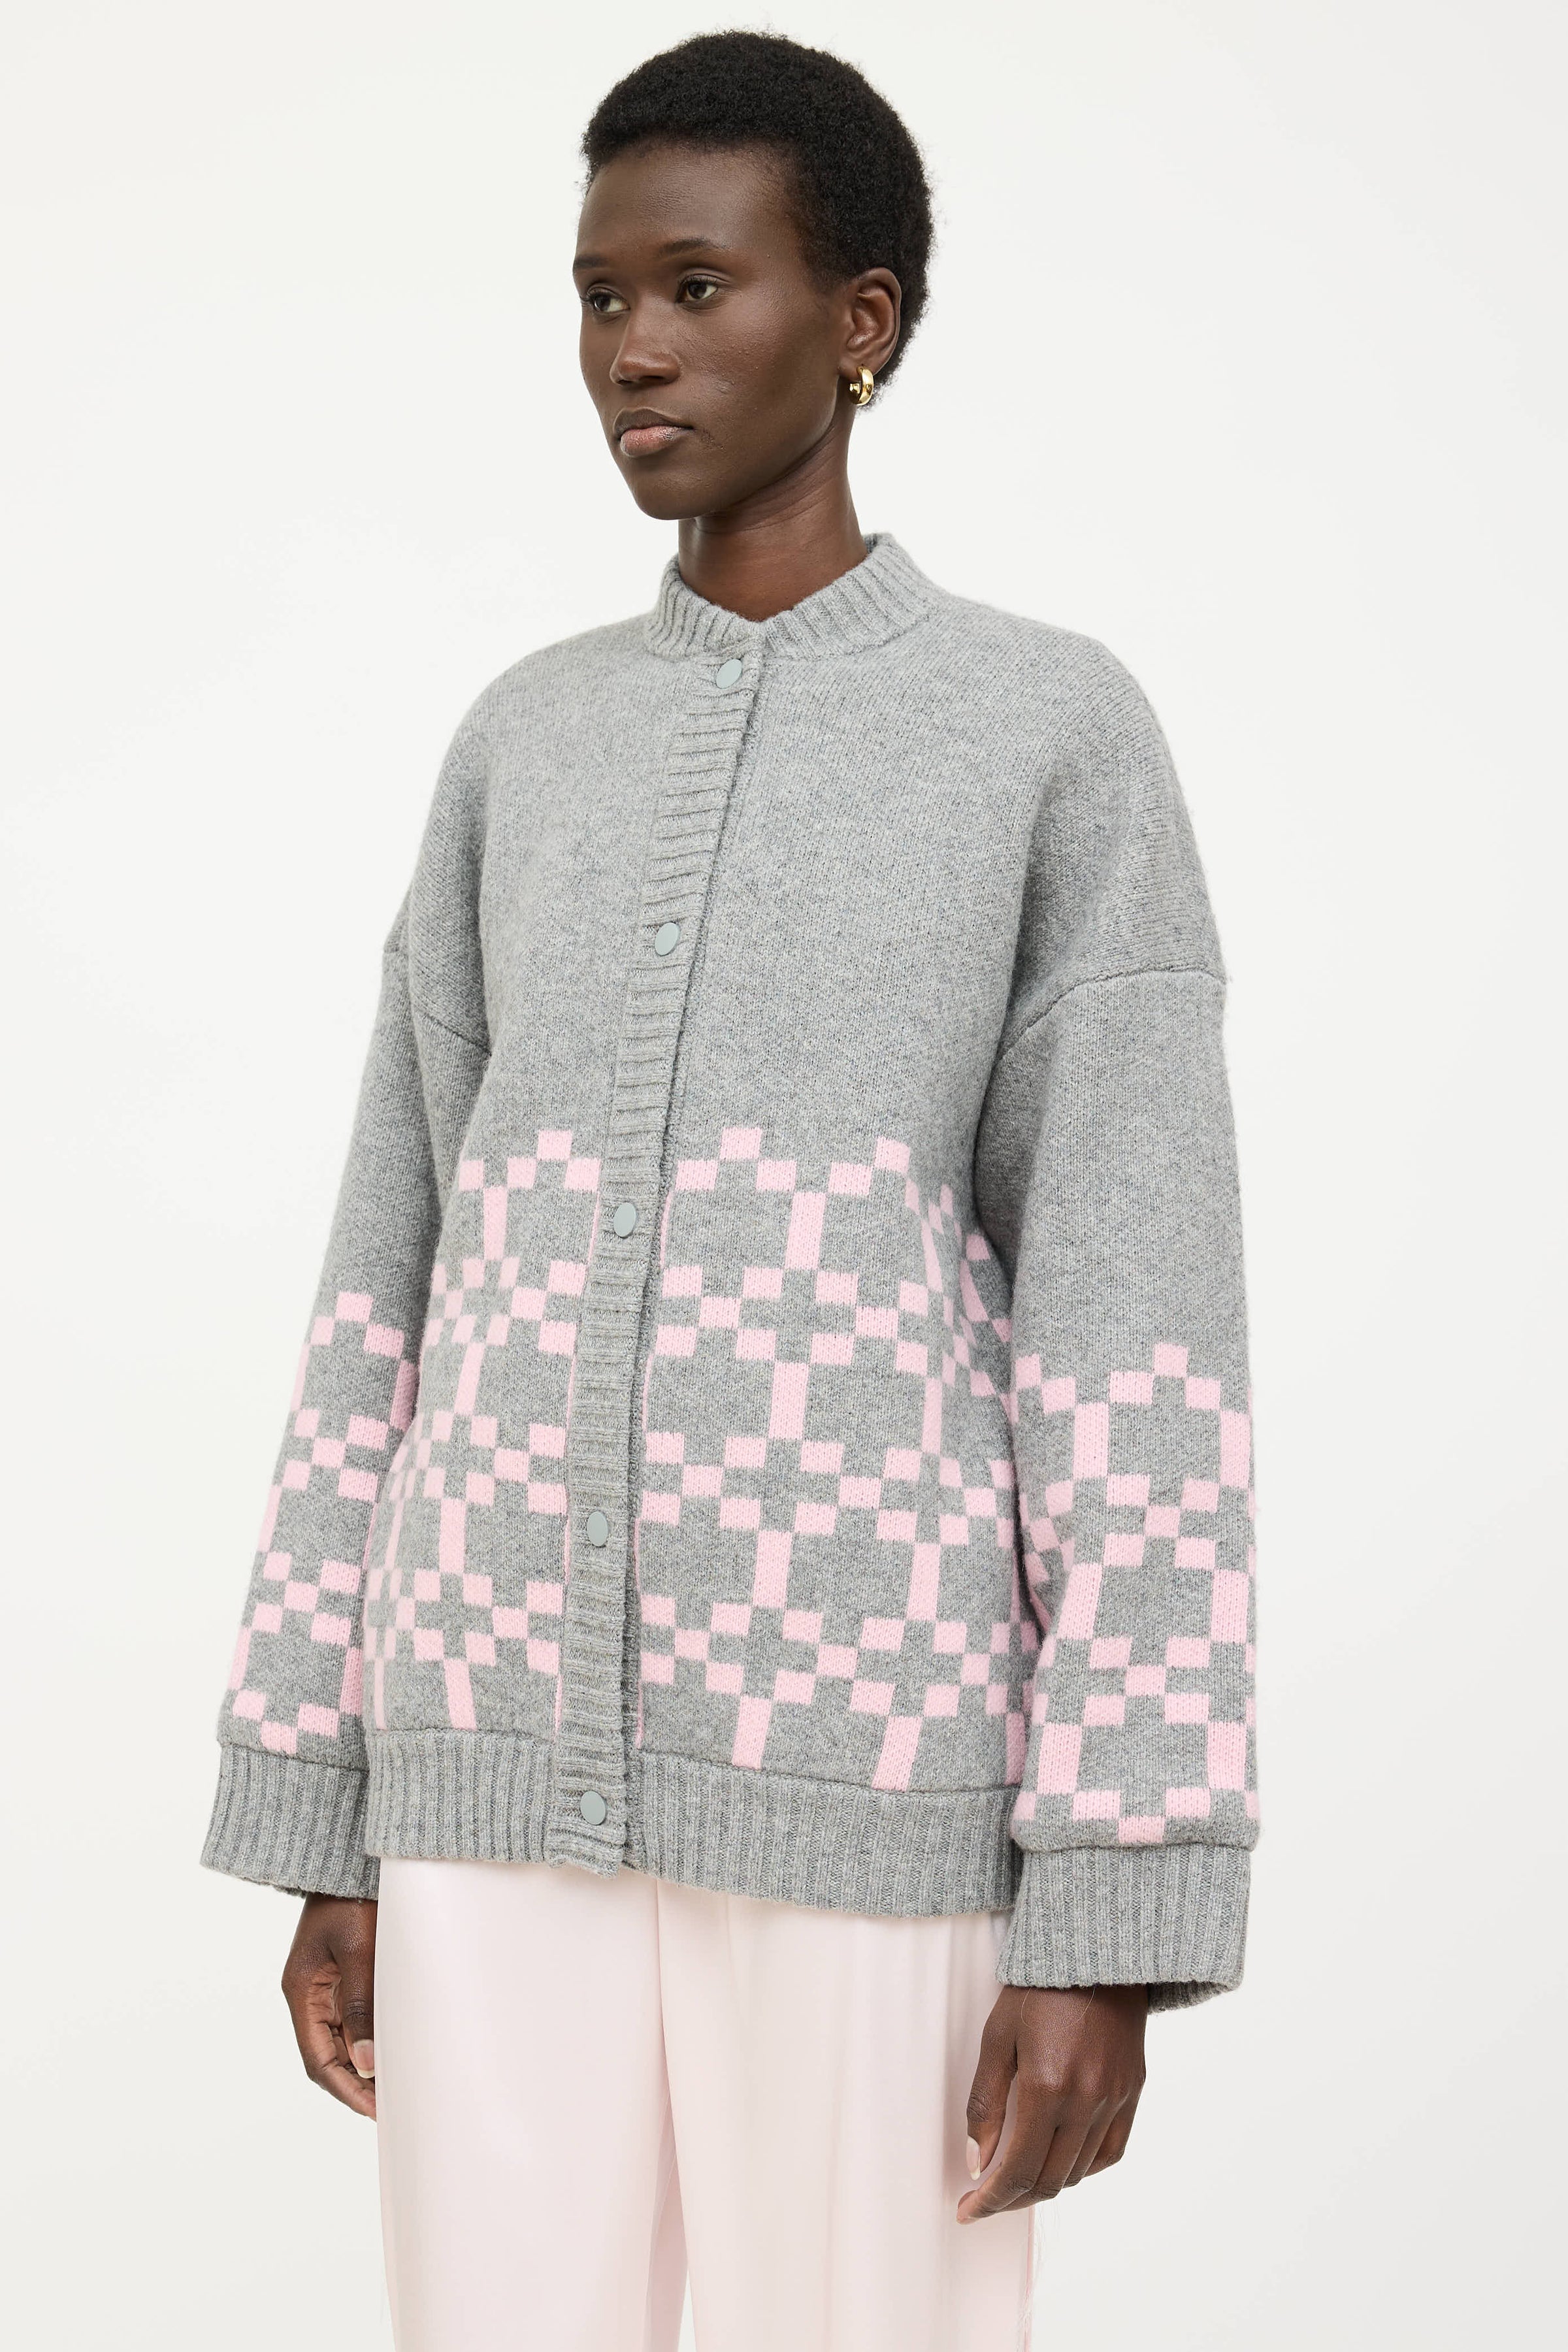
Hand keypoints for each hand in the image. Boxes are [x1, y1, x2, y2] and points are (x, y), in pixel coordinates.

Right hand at [280, 1893, 378, 2119]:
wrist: (350, 1862)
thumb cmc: (351, 1900)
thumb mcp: (357, 1950)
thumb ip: (360, 2004)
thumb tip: (365, 2061)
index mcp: (301, 1991)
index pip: (318, 2058)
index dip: (344, 2088)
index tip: (373, 2109)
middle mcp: (310, 1995)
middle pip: (328, 2055)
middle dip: (356, 2084)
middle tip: (390, 2106)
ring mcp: (326, 1987)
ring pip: (341, 2041)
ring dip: (363, 2065)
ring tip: (395, 2087)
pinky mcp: (345, 1977)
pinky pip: (354, 2020)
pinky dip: (369, 2040)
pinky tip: (393, 2051)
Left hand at [959, 1983, 1146, 2220]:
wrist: (1094, 1950)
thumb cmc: (1037, 1988)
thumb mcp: (996, 2038)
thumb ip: (985, 2103)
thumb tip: (977, 2161)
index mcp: (1048, 2087)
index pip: (1018, 2169)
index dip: (991, 2199)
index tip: (968, 2211)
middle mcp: (1087, 2100)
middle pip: (1050, 2180)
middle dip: (1012, 2200)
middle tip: (984, 2201)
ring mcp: (1115, 2098)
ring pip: (1080, 2172)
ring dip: (1045, 2186)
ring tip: (1016, 2182)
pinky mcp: (1133, 2090)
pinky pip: (1110, 2152)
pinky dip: (1083, 2168)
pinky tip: (1060, 2164)